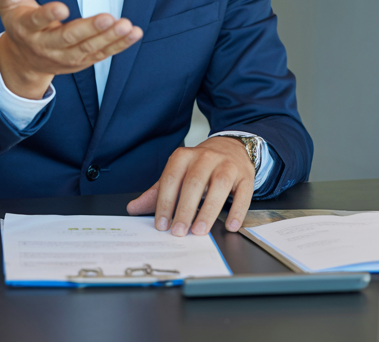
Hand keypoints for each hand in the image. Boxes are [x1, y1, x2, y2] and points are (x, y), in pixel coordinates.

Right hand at [0, 0, 142, 99]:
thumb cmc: (18, 22)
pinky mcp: (81, 62)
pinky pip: (102, 55)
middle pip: (68, 39)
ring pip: (89, 49)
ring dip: (110, 38)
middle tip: (108, 17)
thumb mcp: (7, 4)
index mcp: (26, 29)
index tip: (63, 7)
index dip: (48, 15)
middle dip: (89, 29)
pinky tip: (134, 33)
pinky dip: (119, 45)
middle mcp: (46, 47)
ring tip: (127, 25)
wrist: (24, 60)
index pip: (36, 22)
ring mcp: (65, 58)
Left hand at [125, 136, 254, 236]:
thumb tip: (133, 208)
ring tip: (199, 230)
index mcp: (184, 156)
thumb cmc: (200, 166)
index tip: (161, 224)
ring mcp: (227, 165)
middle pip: (194, 183)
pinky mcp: (245, 175)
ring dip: (208, 210)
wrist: (231, 147)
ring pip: (219, 186)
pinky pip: (243, 193)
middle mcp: (206, 157)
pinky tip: (230, 225)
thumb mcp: (177, 174)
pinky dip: (237, 211)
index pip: (171, 179)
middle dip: (185, 209)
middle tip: (179, 231)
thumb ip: (157, 192)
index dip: (165, 202)